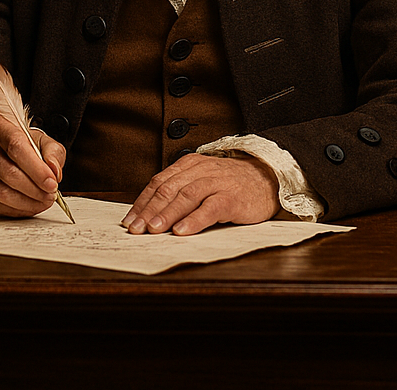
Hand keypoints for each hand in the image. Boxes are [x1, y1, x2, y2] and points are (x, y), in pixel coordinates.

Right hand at [0, 112, 66, 216]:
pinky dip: (15, 210)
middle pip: (8, 172)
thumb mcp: (38, 140)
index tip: (52, 183)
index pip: (15, 146)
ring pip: (1, 192)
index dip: (36, 168)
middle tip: (50, 195)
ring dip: (27, 202)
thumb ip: (52, 152)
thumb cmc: (17, 146)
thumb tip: (54, 171)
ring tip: (42, 201)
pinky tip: (27, 205)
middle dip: (35, 189)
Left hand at [122, 153, 278, 234]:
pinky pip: (210, 208)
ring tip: (153, 229)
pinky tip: (182, 231)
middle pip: (168, 189)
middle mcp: (200, 171)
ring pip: (186, 196)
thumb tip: (151, 214)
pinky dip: (194, 220)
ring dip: (167, 214)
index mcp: (189, 165)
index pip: (159, 182)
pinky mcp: (232, 197)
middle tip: (136, 228)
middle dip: (149, 210)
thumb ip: (180, 191)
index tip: (129, 220)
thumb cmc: (231, 184)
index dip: (142, 202)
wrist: (267, 179)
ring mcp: (217, 183)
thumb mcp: (202, 180)